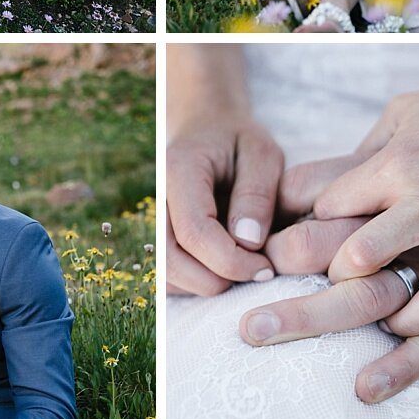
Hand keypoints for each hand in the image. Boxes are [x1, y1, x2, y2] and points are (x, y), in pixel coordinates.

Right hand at [166, 121, 282, 294]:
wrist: (209, 132)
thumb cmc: (240, 143)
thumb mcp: (263, 154)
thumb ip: (257, 194)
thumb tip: (248, 242)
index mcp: (179, 171)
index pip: (195, 232)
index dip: (231, 261)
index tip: (266, 267)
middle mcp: (156, 198)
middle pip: (171, 262)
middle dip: (217, 281)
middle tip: (257, 273)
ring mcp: (152, 221)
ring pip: (166, 275)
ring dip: (207, 286)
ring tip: (244, 270)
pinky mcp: (158, 238)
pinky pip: (169, 277)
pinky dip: (198, 285)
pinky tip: (227, 270)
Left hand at [301, 70, 418, 364]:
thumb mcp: (405, 112)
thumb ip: (366, 151)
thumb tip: (324, 185)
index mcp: (396, 166)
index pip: (330, 209)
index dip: (318, 229)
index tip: (322, 243)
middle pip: (364, 256)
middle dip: (343, 280)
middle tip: (346, 290)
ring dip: (408, 323)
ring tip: (397, 326)